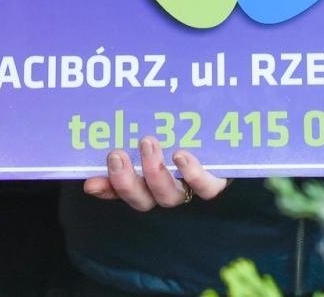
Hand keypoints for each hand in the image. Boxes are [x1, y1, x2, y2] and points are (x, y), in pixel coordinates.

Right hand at [82, 136, 229, 209]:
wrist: (231, 126)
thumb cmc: (183, 123)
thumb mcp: (154, 126)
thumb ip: (127, 135)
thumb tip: (97, 146)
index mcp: (148, 180)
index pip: (122, 191)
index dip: (107, 190)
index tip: (91, 181)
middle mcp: (167, 189)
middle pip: (144, 200)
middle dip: (127, 181)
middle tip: (117, 154)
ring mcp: (191, 187)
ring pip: (169, 197)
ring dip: (154, 173)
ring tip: (148, 143)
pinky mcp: (217, 181)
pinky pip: (205, 188)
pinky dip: (192, 174)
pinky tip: (181, 156)